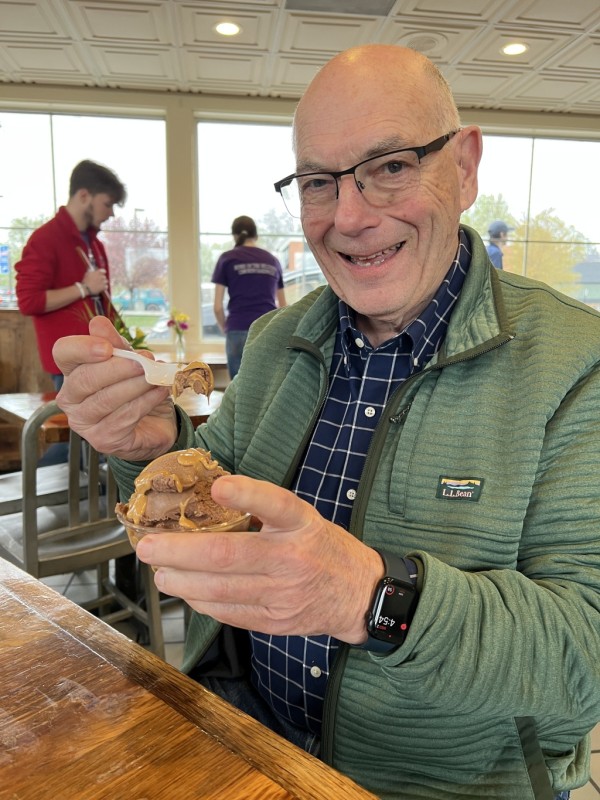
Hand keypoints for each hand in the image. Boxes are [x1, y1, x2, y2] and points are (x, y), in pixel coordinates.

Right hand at [53, 316, 177, 460]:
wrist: (157, 424)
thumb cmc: (138, 390)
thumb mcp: (131, 362)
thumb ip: (116, 344)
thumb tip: (98, 323)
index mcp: (72, 374)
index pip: (63, 354)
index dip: (82, 348)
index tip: (108, 347)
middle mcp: (71, 400)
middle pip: (85, 378)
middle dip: (118, 368)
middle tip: (145, 360)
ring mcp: (84, 423)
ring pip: (106, 399)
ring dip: (136, 384)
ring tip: (157, 376)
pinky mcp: (103, 440)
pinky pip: (124, 417)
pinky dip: (146, 401)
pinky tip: (160, 392)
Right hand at [83, 268, 107, 295]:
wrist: (86, 288)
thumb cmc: (86, 280)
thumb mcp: (88, 274)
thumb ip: (92, 272)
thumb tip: (94, 271)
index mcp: (98, 272)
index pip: (104, 271)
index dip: (103, 272)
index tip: (101, 274)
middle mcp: (102, 276)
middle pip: (104, 277)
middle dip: (102, 278)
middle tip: (98, 281)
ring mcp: (103, 282)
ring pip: (106, 281)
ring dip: (103, 283)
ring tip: (99, 285)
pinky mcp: (104, 287)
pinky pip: (106, 286)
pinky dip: (104, 287)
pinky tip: (101, 288)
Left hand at [135, 475, 384, 643]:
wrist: (360, 595)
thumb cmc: (324, 549)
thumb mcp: (304, 519)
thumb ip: (265, 512)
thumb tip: (210, 499)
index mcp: (302, 524)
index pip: (276, 504)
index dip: (247, 494)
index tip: (220, 487)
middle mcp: (293, 558)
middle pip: (229, 555)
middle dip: (179, 551)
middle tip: (148, 547)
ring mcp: (284, 594)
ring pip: (221, 590)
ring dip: (181, 581)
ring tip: (160, 573)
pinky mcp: (276, 621)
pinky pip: (229, 613)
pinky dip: (201, 602)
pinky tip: (186, 592)